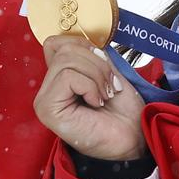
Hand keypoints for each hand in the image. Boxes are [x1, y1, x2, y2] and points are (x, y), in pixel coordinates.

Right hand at [33, 36, 146, 159]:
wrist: (135, 137)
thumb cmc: (124, 110)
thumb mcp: (109, 72)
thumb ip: (92, 55)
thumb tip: (82, 40)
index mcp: (60, 78)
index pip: (57, 42)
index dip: (85, 46)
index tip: (105, 65)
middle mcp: (48, 89)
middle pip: (65, 49)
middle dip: (97, 63)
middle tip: (110, 86)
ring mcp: (44, 100)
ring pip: (66, 61)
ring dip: (96, 75)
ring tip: (106, 95)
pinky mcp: (47, 109)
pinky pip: (67, 77)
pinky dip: (90, 86)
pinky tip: (97, 103)